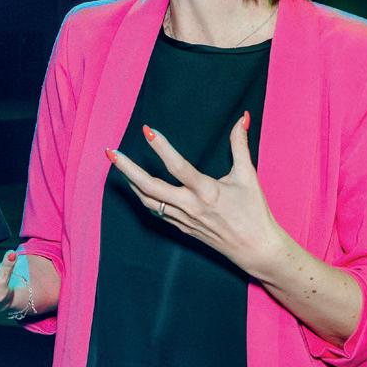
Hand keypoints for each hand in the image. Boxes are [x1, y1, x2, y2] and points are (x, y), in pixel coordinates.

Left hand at [103, 113, 280, 274]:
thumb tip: (241, 117)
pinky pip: (156, 212)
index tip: (146, 130)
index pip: (178, 167)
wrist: (255, 249)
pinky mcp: (182, 228)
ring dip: (131, 183)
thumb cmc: (254, 212)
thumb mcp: (248, 175)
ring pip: (148, 201)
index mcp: (207, 191)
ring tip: (118, 165)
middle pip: (150, 188)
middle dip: (128, 169)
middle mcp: (191, 206)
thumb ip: (240, 145)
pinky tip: (136, 187)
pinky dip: (144, 198)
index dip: (161, 148)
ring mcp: (183, 220)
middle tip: (111, 153)